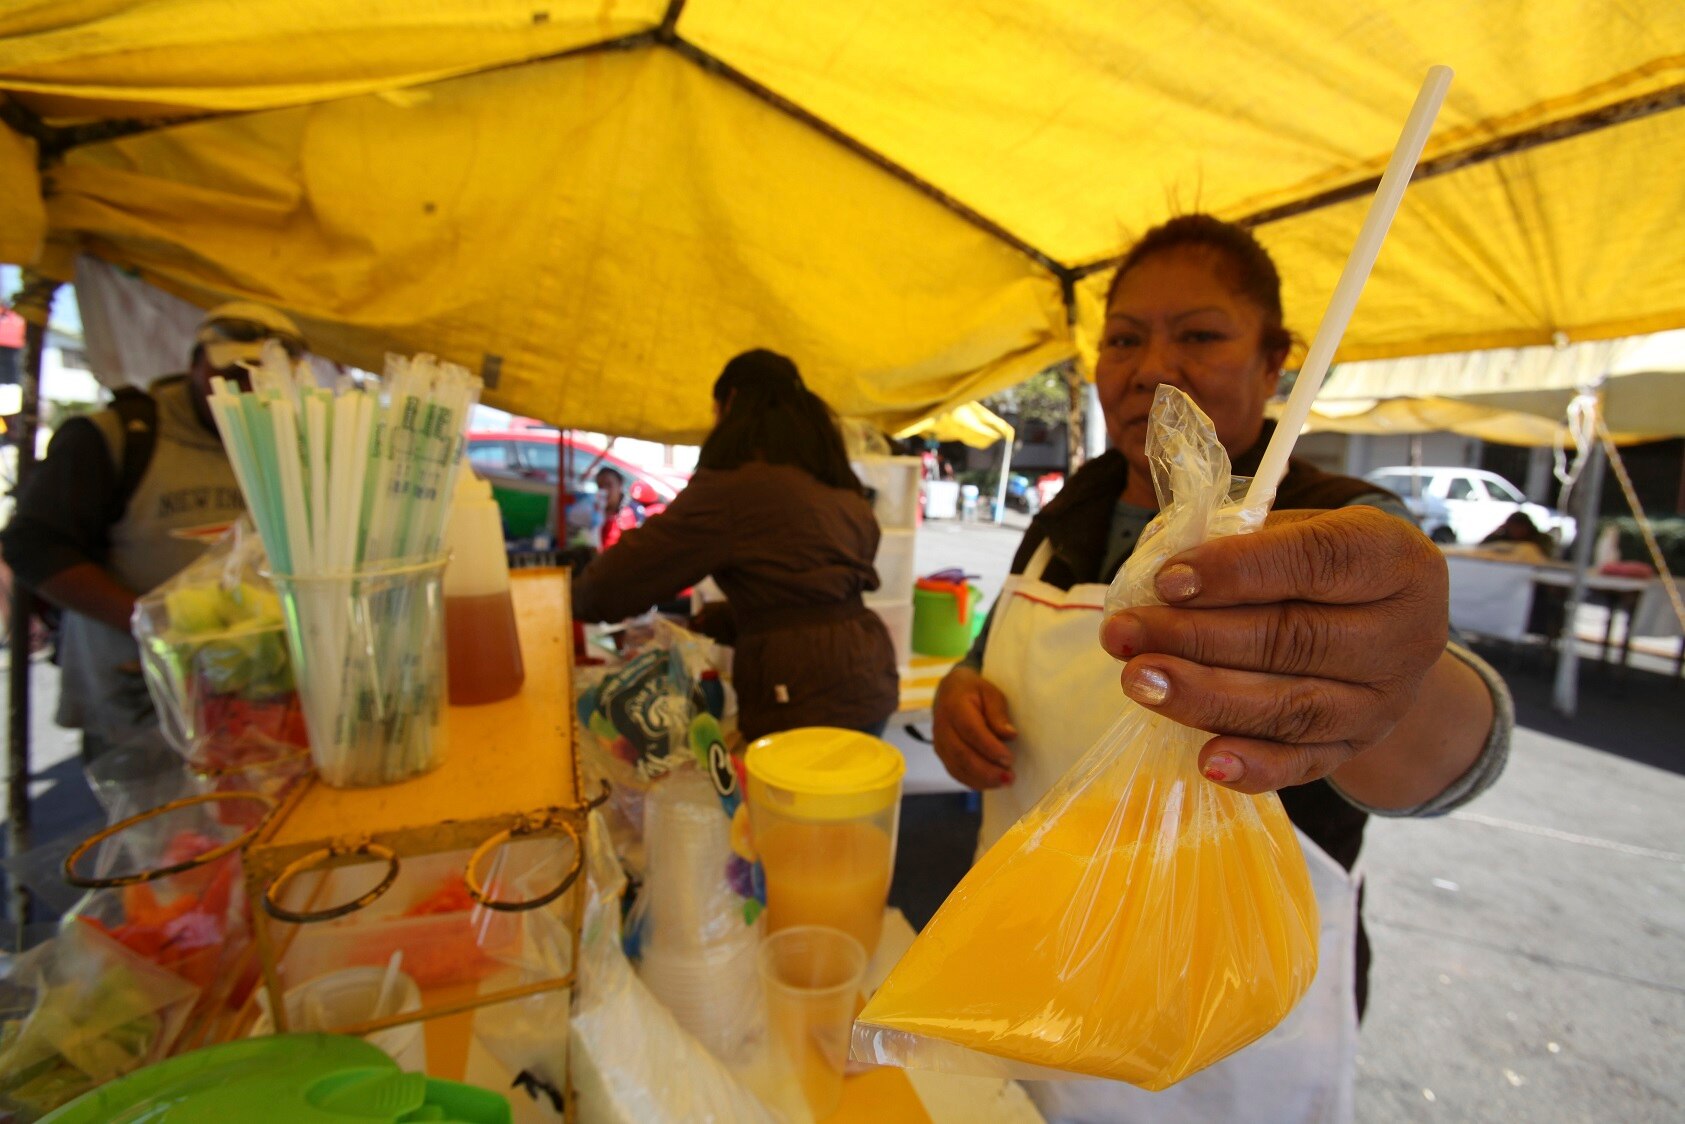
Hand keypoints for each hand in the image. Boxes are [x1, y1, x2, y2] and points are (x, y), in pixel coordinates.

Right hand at [931, 664, 1017, 790]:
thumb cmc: (974, 691)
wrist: (949, 691)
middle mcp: (942, 726)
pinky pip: (955, 772)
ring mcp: (939, 742)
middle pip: (961, 754)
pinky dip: (973, 781)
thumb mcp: (990, 692)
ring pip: (957, 767)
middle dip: (987, 770)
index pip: (970, 731)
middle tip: (1010, 777)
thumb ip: (998, 713)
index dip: (989, 747)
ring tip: (1004, 782)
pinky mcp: (941, 754)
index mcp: (954, 706)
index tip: (1009, 759)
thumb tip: (1010, 735)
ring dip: (981, 779)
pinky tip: (991, 783)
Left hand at [1099, 506, 1447, 794]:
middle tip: (1124, 633)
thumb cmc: (1320, 565)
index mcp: (1392, 559)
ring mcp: (1384, 700)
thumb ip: (1241, 544)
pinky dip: (1255, 765)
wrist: (1383, 626)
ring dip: (1206, 697)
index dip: (1236, 571)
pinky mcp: (1356, 747)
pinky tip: (1207, 761)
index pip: (1315, 562)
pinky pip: (1303, 763)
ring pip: (1291, 706)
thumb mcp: (1296, 530)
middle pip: (1294, 639)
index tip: (1166, 579)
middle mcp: (1403, 634)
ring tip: (1139, 680)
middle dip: (1196, 637)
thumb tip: (1165, 581)